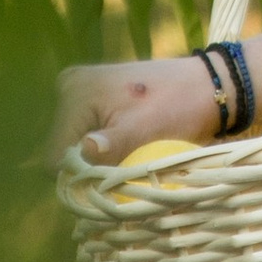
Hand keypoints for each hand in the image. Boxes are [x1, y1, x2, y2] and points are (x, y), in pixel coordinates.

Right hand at [44, 54, 219, 171]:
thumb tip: (82, 155)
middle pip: (63, 149)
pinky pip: (87, 131)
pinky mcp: (93, 94)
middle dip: (90, 164)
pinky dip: (105, 144)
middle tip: (126, 161)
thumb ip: (110, 147)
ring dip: (99, 156)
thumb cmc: (178, 108)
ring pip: (76, 143)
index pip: (54, 157)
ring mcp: (80, 88)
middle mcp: (68, 86)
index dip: (80, 176)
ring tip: (131, 150)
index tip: (112, 177)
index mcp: (74, 92)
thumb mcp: (144, 132)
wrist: (207, 85)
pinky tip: (128, 141)